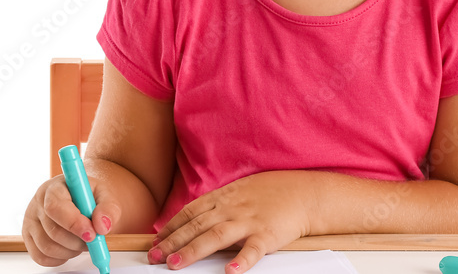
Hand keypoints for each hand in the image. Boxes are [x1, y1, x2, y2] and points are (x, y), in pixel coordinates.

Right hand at [21, 174, 119, 266]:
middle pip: (53, 231)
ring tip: (82, 242)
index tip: (91, 234)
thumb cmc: (88, 196)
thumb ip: (108, 207)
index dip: (73, 223)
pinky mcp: (28, 238)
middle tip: (92, 239)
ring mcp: (30, 221)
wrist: (78, 199)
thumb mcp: (104, 194)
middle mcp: (38, 203)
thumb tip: (102, 226)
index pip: (56, 207)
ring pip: (47, 247)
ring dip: (70, 251)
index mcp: (55, 187)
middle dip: (77, 242)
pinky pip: (41, 257)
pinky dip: (59, 258)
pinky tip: (69, 248)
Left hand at [150, 170, 314, 272]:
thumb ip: (218, 203)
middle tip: (154, 256)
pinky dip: (241, 261)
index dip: (171, 227)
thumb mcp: (240, 191)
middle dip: (173, 241)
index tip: (155, 240)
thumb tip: (195, 217)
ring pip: (216, 236)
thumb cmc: (272, 192)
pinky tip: (230, 272)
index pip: (190, 212)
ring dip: (194, 250)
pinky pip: (252, 249)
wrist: (303, 192)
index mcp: (224, 198)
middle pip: (196, 225)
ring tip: (176, 263)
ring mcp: (249, 221)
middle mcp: (232, 208)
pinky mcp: (267, 234)